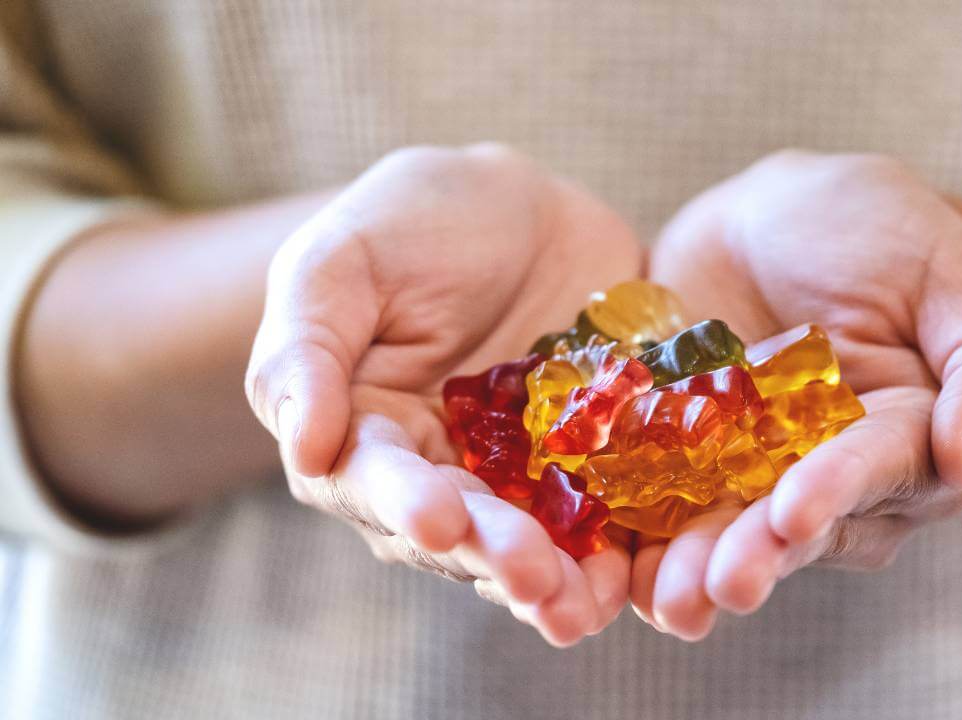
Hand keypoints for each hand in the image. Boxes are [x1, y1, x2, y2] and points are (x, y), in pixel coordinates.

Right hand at [246, 145, 640, 645]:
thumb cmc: (415, 220)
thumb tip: (303, 449)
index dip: (404, 505)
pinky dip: (618, 550)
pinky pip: (602, 518)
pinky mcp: (587, 468)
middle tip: (533, 576)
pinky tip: (635, 575)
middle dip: (492, 556)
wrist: (525, 207)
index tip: (437, 519)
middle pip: (457, 532)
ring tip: (582, 606)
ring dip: (554, 582)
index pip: (373, 482)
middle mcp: (436, 472)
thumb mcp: (342, 258)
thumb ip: (307, 346)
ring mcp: (516, 478)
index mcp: (363, 431)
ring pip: (528, 544)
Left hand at [634, 151, 961, 639]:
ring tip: (666, 600)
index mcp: (912, 432)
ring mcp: (756, 479)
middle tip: (724, 584)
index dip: (840, 489)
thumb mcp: (946, 268)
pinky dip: (636, 542)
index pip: (884, 468)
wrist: (764, 217)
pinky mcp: (686, 470)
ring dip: (698, 570)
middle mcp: (837, 474)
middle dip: (762, 554)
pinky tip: (612, 571)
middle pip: (804, 525)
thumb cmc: (875, 227)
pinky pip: (663, 511)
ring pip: (732, 533)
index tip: (796, 511)